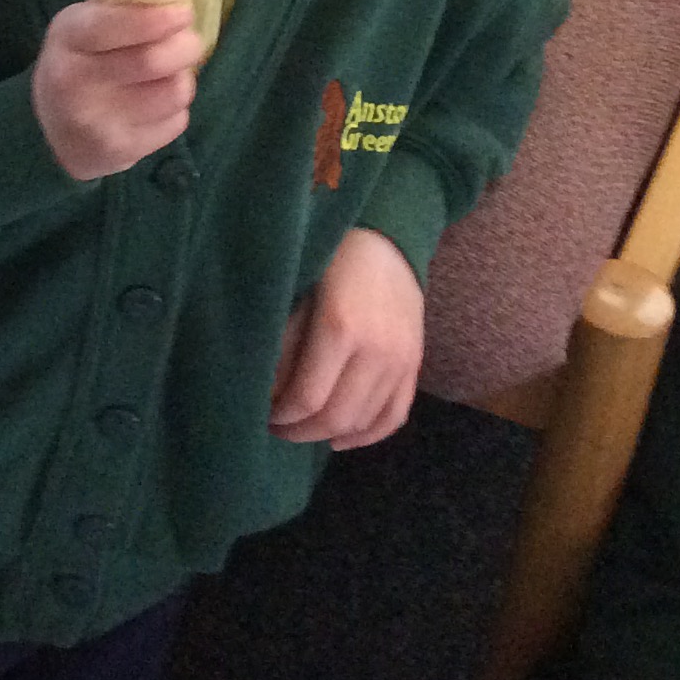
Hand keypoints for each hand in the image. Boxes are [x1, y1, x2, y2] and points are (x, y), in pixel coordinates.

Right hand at [32, 0, 204, 179]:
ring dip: (184, 78)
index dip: (157, 18)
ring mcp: (96, 120)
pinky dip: (176, 110)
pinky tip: (157, 104)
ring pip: (173, 92)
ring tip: (171, 74)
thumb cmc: (79, 63)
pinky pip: (176, 123)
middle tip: (190, 42)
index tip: (183, 12)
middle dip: (185, 46)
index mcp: (67, 37)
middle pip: (153, 61)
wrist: (52, 134)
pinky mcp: (119, 150)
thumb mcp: (83, 25)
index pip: (116, 24)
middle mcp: (74, 80)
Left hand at [269, 227, 424, 449]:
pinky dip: (368, 435)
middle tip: (278, 428)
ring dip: (330, 434)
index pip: (308, 397)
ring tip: (302, 428)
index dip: (283, 416)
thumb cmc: (332, 259)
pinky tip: (341, 439)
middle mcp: (377, 351)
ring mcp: (402, 362)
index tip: (263, 415)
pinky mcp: (415, 366)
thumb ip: (286, 343)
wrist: (387, 241)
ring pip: (365, 422)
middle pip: (337, 417)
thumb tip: (268, 390)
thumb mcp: (299, 292)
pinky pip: (395, 416)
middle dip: (302, 431)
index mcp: (340, 328)